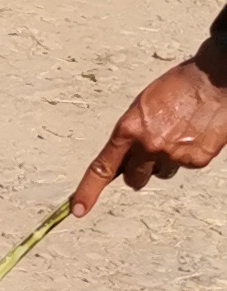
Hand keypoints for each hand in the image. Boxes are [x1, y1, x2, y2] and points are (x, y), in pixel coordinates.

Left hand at [70, 45, 226, 210]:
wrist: (213, 80)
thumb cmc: (178, 86)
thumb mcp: (142, 106)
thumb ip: (131, 132)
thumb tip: (126, 153)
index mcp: (129, 129)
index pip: (102, 168)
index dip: (88, 191)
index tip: (78, 210)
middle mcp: (148, 146)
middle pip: (133, 178)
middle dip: (136, 171)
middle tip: (148, 151)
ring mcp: (173, 155)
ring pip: (161, 173)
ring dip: (163, 162)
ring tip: (177, 134)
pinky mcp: (196, 160)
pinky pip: (185, 166)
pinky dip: (187, 154)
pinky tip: (193, 134)